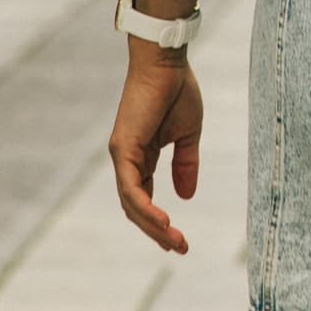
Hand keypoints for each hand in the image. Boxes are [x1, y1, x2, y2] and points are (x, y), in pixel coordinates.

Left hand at [108, 48, 203, 252]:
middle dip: (157, 231)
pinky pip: (131, 189)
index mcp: (141, 157)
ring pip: (132, 204)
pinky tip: (164, 221)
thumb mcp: (188, 135)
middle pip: (136, 208)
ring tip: (175, 241)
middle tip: (179, 248)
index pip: (144, 198)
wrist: (166, 63)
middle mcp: (127, 160)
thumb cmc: (177, 91)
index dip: (159, 221)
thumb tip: (186, 197)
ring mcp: (122, 156)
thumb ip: (185, 164)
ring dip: (153, 226)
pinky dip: (146, 208)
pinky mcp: (123, 150)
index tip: (179, 240)